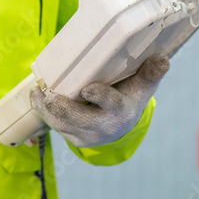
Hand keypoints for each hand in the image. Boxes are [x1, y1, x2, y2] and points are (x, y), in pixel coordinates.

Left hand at [30, 55, 169, 146]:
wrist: (123, 124)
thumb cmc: (132, 95)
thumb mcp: (144, 85)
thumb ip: (151, 72)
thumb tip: (162, 59)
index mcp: (123, 112)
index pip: (111, 104)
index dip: (100, 97)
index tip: (88, 89)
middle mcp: (105, 127)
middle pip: (79, 119)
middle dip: (61, 108)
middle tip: (46, 93)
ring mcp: (88, 136)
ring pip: (63, 124)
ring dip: (47, 110)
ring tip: (36, 93)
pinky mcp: (75, 139)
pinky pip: (57, 127)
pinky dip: (45, 114)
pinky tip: (37, 99)